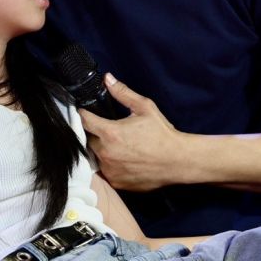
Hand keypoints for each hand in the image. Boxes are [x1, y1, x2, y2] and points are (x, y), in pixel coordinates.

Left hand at [78, 74, 182, 191]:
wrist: (178, 161)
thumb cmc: (162, 134)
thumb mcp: (144, 107)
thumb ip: (122, 92)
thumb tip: (107, 79)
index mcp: (110, 133)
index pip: (84, 121)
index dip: (83, 114)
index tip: (85, 112)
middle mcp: (106, 153)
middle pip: (88, 140)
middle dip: (94, 133)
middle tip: (108, 129)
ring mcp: (110, 170)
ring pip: (96, 156)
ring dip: (102, 149)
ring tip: (119, 145)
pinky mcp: (116, 182)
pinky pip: (106, 171)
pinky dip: (111, 164)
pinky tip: (124, 158)